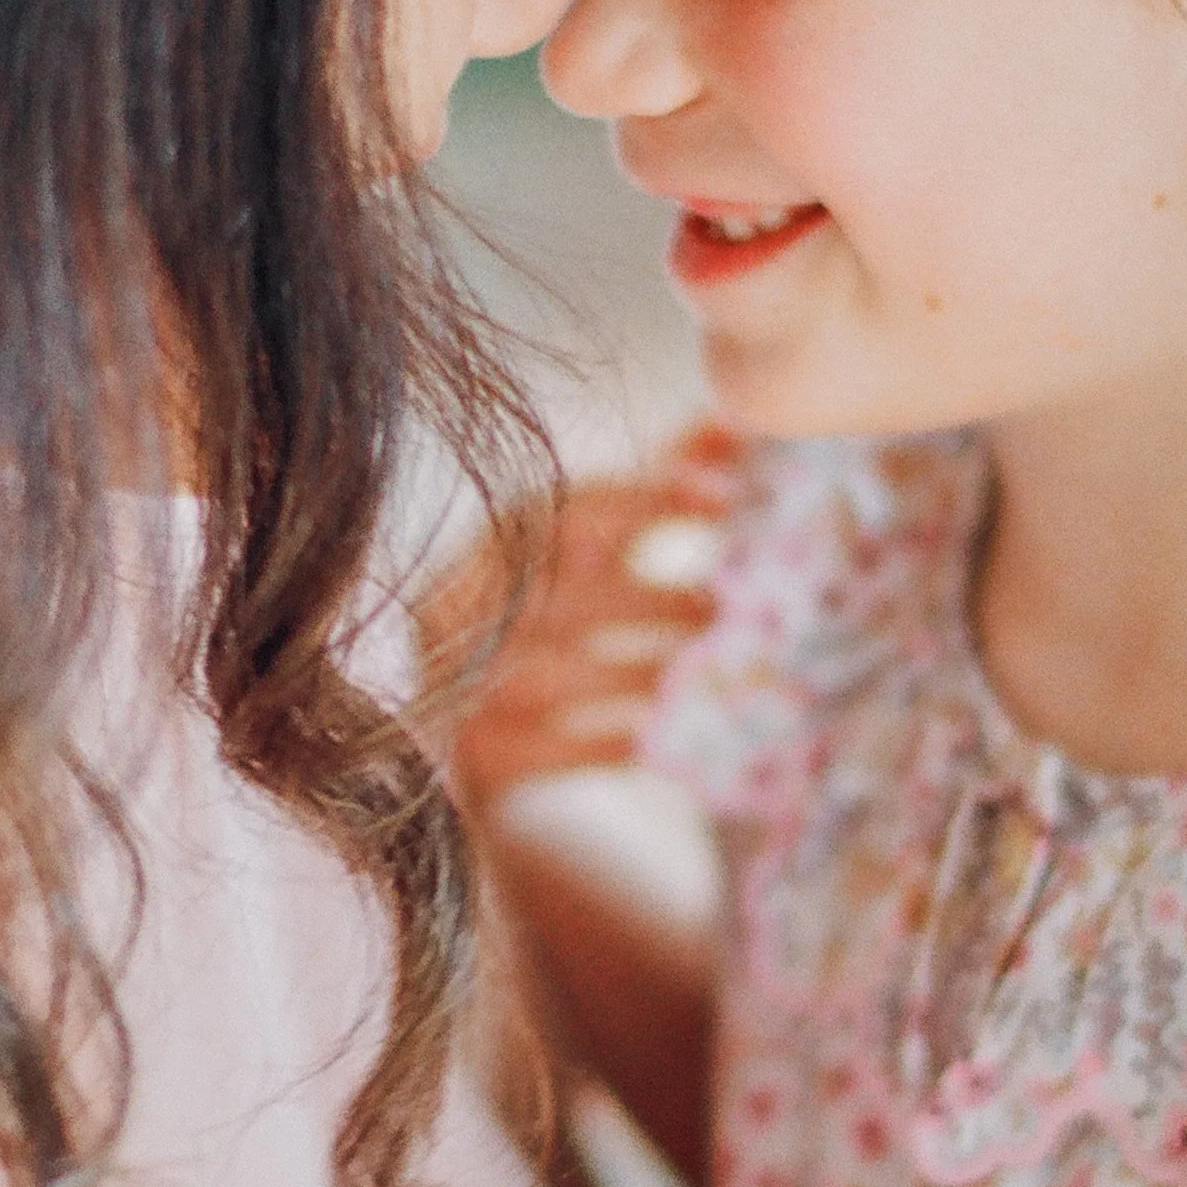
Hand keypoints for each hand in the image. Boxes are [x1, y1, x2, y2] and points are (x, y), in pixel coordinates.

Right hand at [419, 429, 739, 812]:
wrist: (471, 764)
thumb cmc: (548, 634)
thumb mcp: (590, 558)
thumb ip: (650, 493)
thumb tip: (730, 422)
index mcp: (486, 550)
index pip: (557, 509)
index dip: (641, 497)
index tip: (720, 495)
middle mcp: (457, 612)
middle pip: (552, 592)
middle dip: (647, 597)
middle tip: (727, 607)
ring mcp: (456, 688)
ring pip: (548, 672)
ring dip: (635, 669)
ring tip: (703, 670)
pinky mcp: (467, 761)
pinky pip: (541, 750)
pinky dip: (602, 741)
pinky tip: (655, 741)